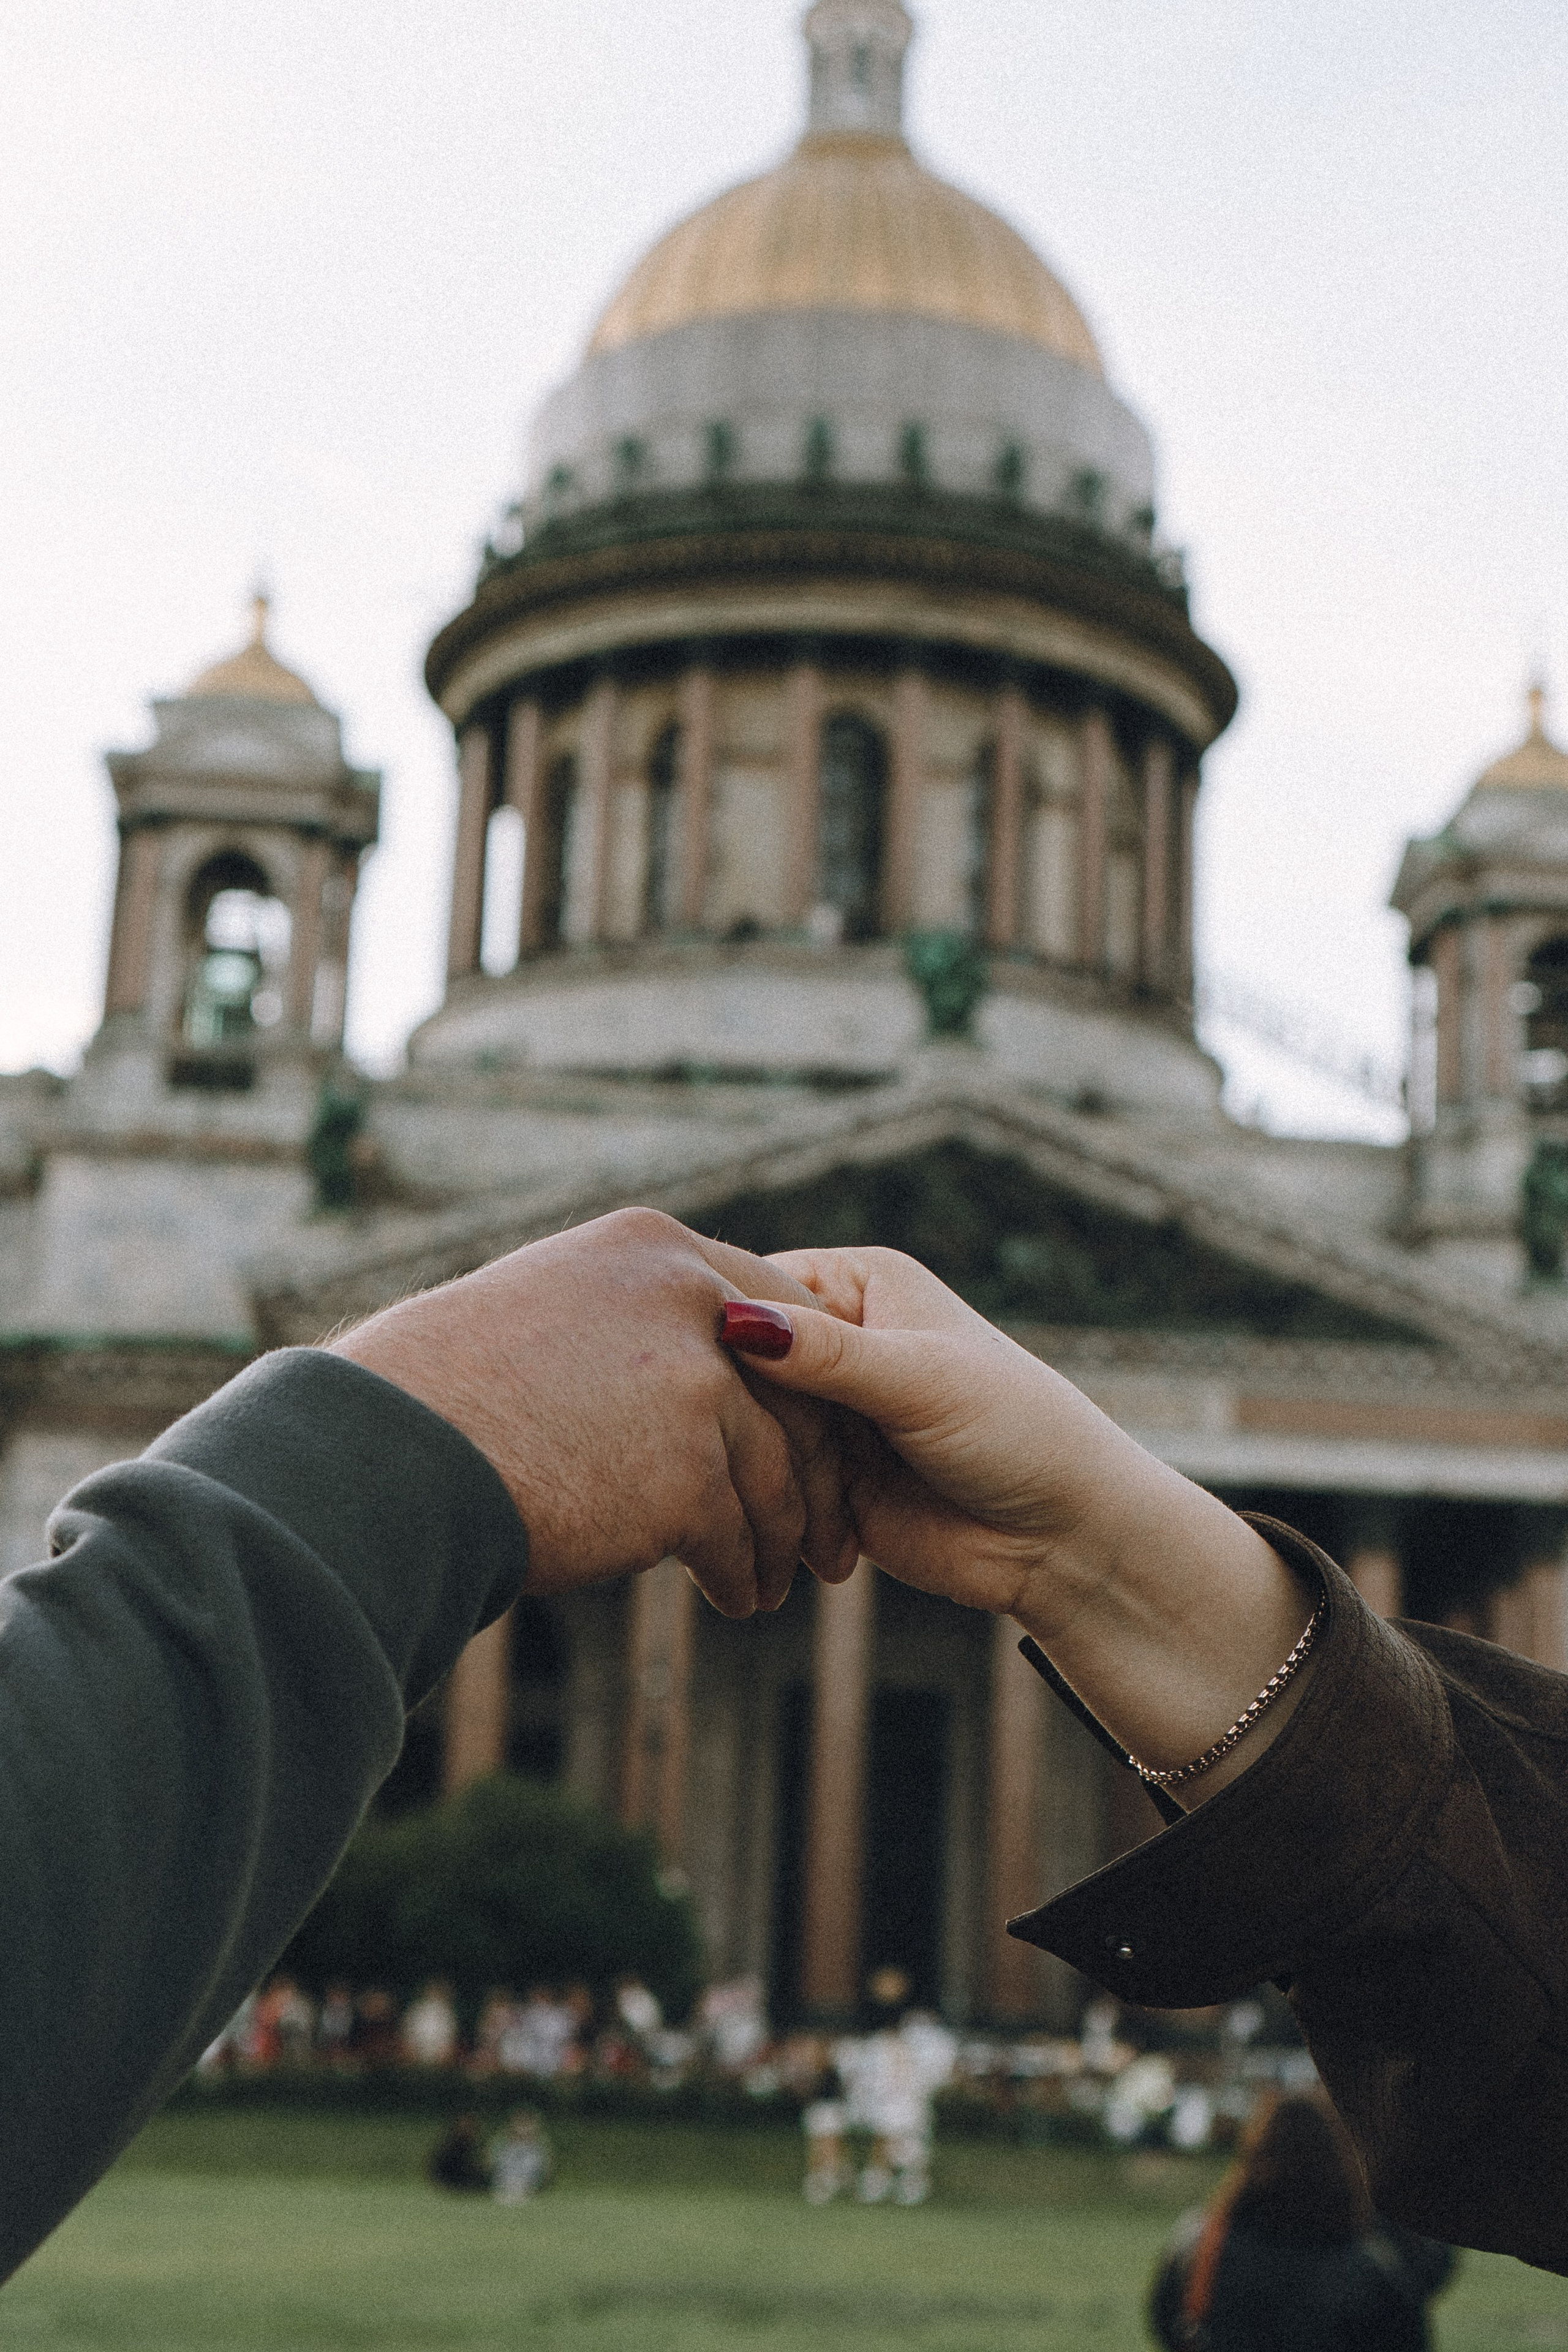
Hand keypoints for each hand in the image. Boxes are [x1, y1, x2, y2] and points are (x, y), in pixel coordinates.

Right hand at [330, 1209, 857, 1618]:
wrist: (388, 1451)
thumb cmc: (438, 1391)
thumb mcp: (543, 1314)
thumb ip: (624, 1325)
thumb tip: (665, 1370)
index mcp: (653, 1248)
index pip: (773, 1301)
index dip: (802, 1376)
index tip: (812, 1431)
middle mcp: (687, 1300)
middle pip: (794, 1392)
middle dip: (814, 1469)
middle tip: (822, 1527)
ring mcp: (694, 1386)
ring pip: (773, 1474)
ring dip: (780, 1536)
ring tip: (774, 1579)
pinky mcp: (684, 1475)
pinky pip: (738, 1536)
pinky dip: (743, 1572)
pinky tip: (738, 1596)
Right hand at [730, 1246, 1316, 1797]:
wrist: (1062, 1537)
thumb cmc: (1014, 1430)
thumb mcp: (918, 1379)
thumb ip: (827, 1355)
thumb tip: (735, 1324)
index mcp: (860, 1285)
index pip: (757, 1284)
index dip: (717, 1318)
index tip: (685, 1355)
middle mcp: (838, 1342)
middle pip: (742, 1360)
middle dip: (730, 1400)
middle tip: (711, 1433)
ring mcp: (828, 1413)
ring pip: (747, 1427)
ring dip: (749, 1459)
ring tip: (763, 1485)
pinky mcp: (824, 1481)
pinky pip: (767, 1486)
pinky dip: (766, 1506)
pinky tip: (770, 1523)